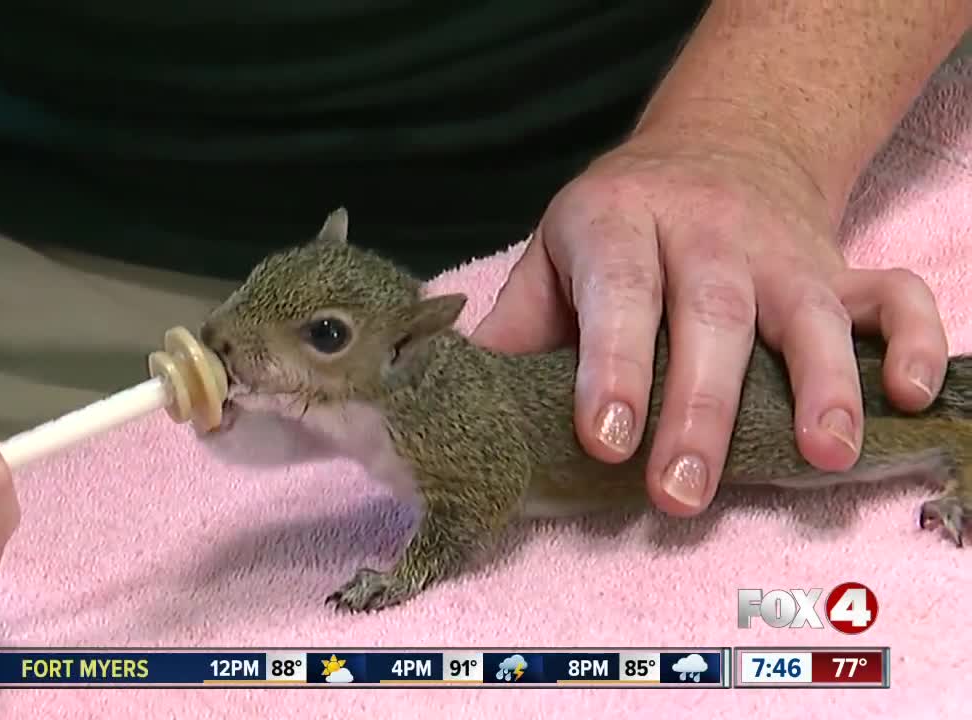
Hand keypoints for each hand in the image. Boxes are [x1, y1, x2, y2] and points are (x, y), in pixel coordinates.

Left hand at [472, 127, 948, 515]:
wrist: (714, 149)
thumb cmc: (616, 228)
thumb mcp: (551, 258)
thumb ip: (514, 331)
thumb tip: (455, 410)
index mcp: (616, 221)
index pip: (618, 289)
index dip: (611, 364)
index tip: (604, 441)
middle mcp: (703, 230)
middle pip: (711, 313)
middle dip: (698, 407)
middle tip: (680, 493)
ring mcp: (780, 248)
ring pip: (810, 309)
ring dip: (822, 384)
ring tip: (818, 457)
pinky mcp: (840, 266)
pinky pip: (895, 295)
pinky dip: (917, 342)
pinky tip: (910, 399)